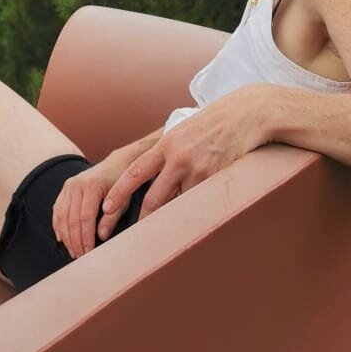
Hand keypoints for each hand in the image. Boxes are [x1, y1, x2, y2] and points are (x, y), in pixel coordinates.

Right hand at [51, 156, 122, 258]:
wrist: (115, 164)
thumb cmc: (121, 183)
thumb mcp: (123, 199)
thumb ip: (111, 218)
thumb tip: (101, 237)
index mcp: (92, 186)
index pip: (85, 218)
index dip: (86, 238)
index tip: (90, 253)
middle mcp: (77, 184)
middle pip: (72, 219)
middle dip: (75, 241)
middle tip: (80, 257)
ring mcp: (69, 185)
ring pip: (62, 216)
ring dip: (66, 237)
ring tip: (73, 252)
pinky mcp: (65, 188)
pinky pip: (57, 209)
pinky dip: (58, 225)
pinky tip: (62, 238)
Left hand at [103, 87, 273, 220]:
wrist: (243, 115)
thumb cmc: (211, 124)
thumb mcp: (182, 132)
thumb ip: (166, 152)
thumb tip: (150, 175)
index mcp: (166, 144)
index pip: (135, 172)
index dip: (119, 193)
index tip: (107, 208)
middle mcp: (178, 159)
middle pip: (153, 198)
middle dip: (142, 219)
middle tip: (132, 236)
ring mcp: (197, 171)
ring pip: (177, 206)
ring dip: (169, 220)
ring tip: (161, 235)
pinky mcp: (215, 180)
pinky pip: (198, 205)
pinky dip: (192, 213)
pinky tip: (190, 221)